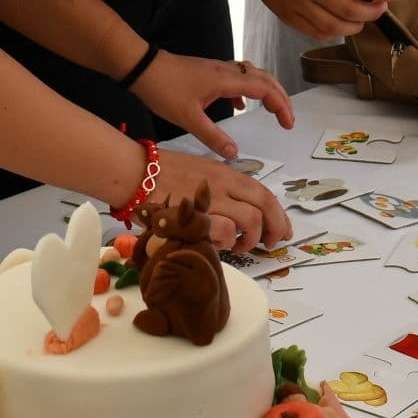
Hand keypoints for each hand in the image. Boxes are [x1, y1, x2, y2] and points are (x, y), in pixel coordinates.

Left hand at [131, 50, 295, 157]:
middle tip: (288, 119)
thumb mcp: (188, 118)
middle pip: (264, 78)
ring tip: (272, 110)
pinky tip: (239, 106)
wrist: (142, 67)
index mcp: (226, 80)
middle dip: (280, 97)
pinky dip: (245, 90)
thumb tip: (234, 153)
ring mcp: (217, 69)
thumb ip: (212, 136)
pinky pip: (236, 77)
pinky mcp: (208, 72)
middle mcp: (226, 71)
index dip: (281, 105)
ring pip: (252, 75)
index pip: (264, 89)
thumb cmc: (163, 89)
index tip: (288, 124)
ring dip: (266, 91)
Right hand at [149, 149, 290, 249]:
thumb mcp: (200, 174)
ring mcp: (210, 198)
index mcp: (226, 174)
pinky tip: (217, 244)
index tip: (283, 230)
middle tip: (271, 243)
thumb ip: (221, 190)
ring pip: (250, 220)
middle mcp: (223, 184)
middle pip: (265, 206)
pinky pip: (223, 232)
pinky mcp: (196, 213)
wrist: (134, 171)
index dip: (279, 214)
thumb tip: (240, 215)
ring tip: (239, 246)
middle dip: (275, 227)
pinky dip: (226, 242)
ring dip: (249, 239)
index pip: (263, 192)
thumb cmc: (162, 174)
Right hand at [241, 0, 392, 40]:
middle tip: (381, 7)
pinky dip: (336, 32)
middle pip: (348, 9)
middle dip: (372, 11)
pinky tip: (344, 24)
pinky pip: (317, 32)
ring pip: (334, 26)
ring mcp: (296, 4)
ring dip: (356, 26)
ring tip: (364, 17)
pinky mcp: (288, 17)